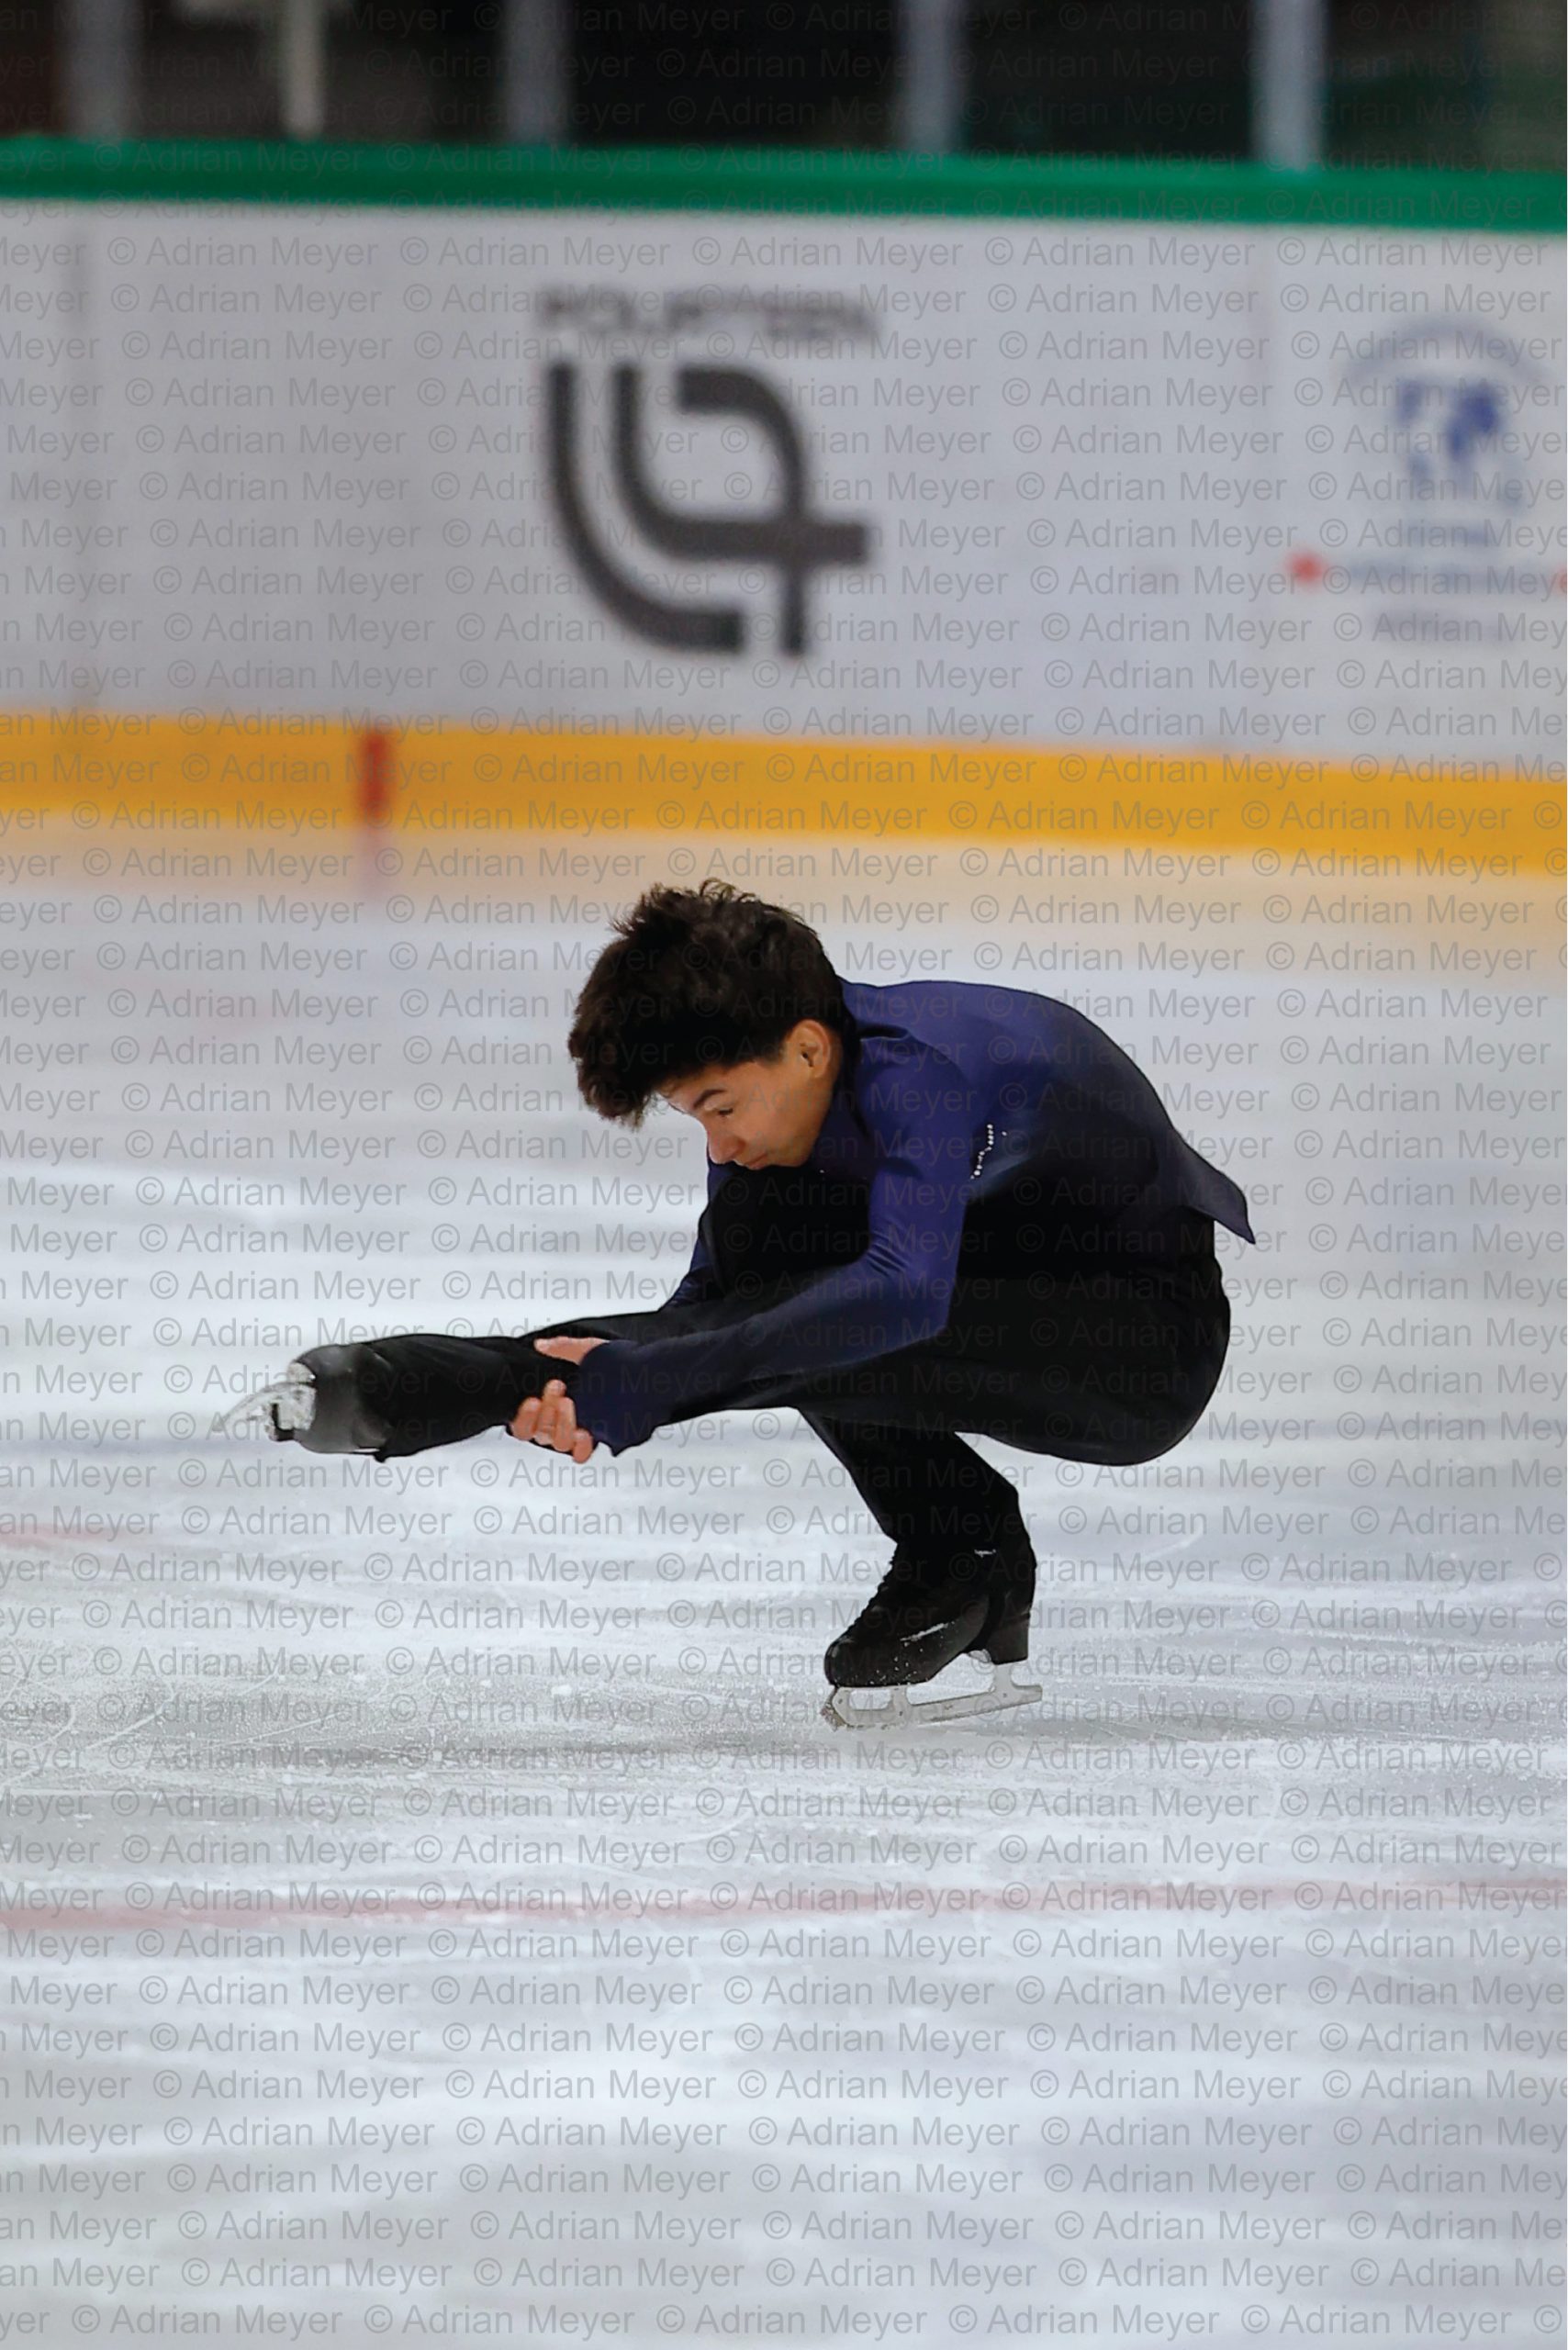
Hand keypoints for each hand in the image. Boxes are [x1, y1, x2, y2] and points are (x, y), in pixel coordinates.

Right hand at [509, 1336, 606, 1462]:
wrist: (647, 1375)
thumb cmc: (618, 1363)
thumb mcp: (588, 1350)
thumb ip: (562, 1347)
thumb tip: (541, 1345)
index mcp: (552, 1401)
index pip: (524, 1422)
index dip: (525, 1416)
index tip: (533, 1399)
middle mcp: (562, 1420)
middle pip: (540, 1432)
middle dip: (547, 1409)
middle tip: (558, 1388)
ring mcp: (578, 1430)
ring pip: (557, 1443)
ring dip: (561, 1424)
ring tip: (571, 1404)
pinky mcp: (596, 1438)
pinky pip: (581, 1454)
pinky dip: (580, 1447)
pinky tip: (585, 1433)